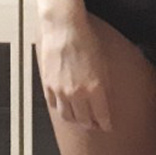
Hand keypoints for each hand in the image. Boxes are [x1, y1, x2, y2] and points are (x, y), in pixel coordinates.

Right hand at [36, 12, 113, 132]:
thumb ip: (104, 84)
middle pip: (84, 120)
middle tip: (95, 124)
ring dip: (75, 120)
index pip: (101, 116)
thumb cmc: (86, 40)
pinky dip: (61, 108)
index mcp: (94, 88)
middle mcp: (77, 93)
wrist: (64, 28)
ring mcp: (60, 91)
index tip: (107, 126)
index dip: (105, 124)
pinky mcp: (48, 85)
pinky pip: (54, 104)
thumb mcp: (103, 62)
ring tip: (80, 119)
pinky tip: (65, 106)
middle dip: (91, 124)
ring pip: (67, 116)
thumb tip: (105, 99)